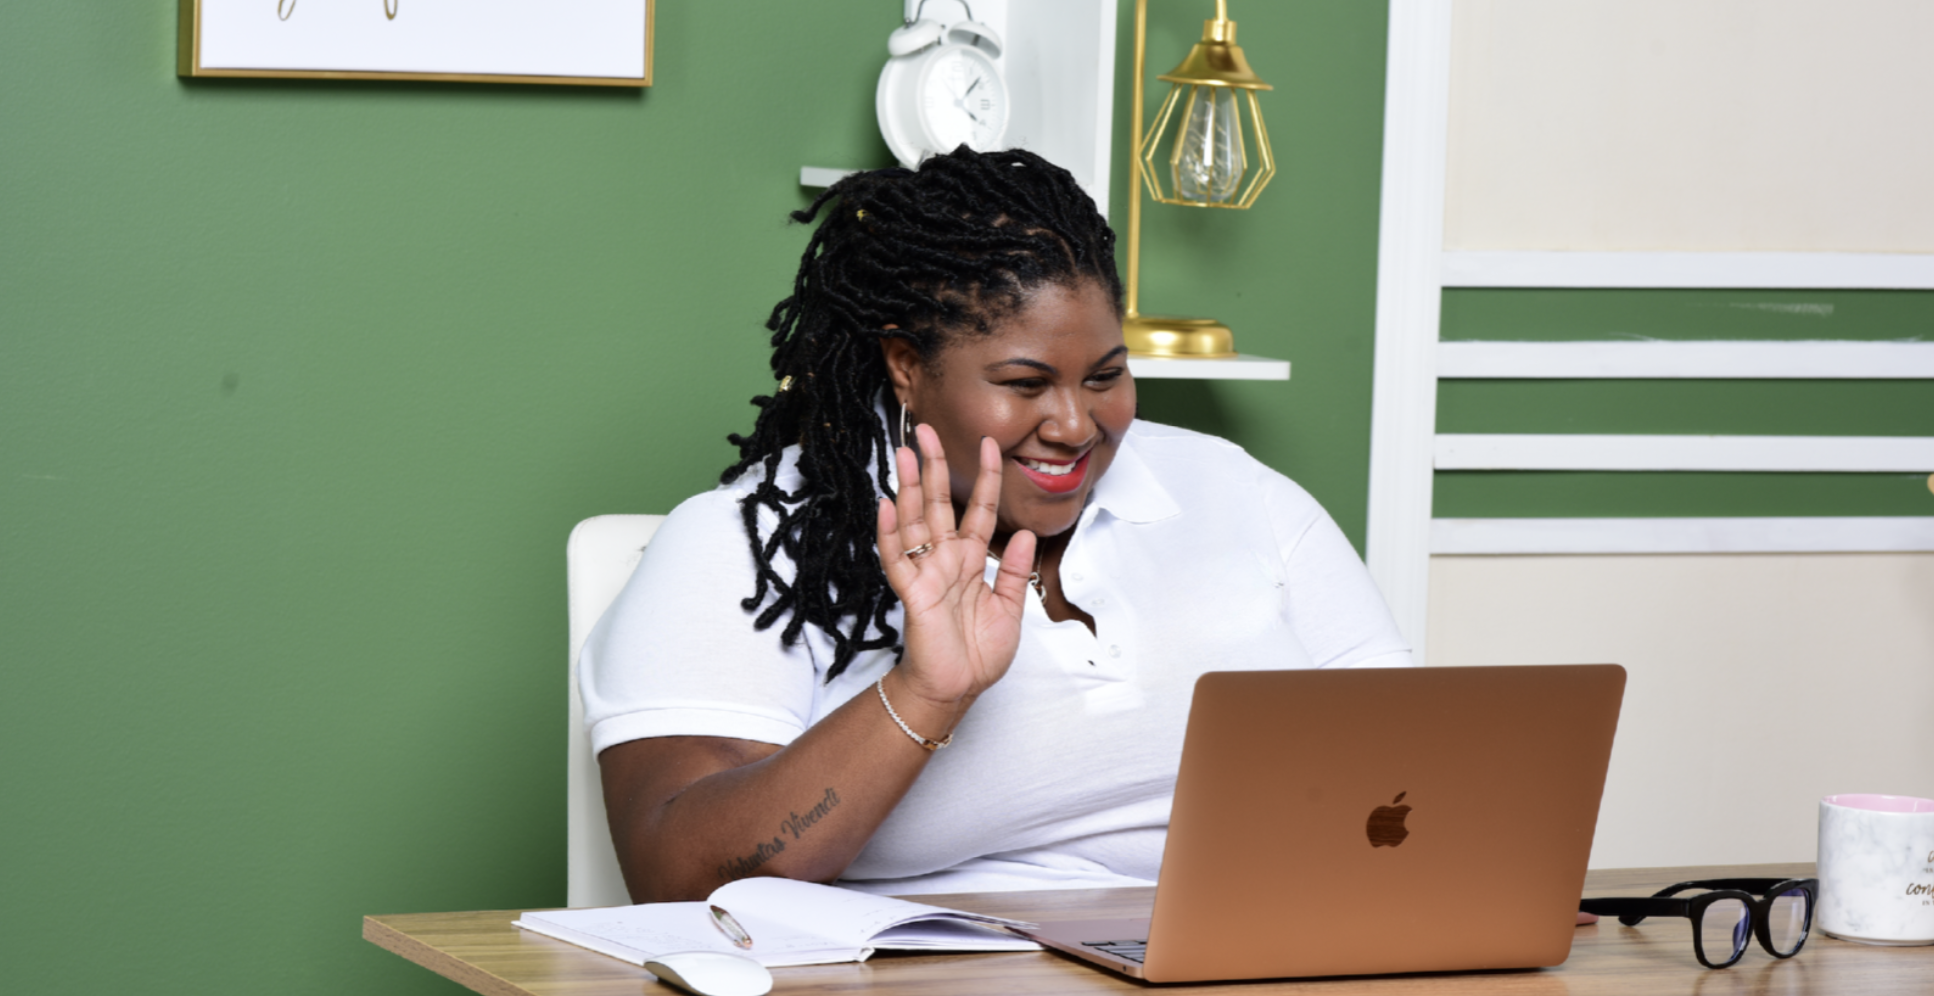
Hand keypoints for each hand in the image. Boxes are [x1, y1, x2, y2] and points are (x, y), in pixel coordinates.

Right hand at [876, 425, 1036, 708]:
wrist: (956, 690)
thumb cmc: (977, 655)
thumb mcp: (1010, 611)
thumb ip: (1013, 572)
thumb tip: (1024, 535)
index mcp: (970, 561)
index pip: (979, 510)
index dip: (986, 478)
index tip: (992, 444)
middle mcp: (946, 560)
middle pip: (939, 504)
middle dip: (933, 466)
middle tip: (925, 429)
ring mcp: (925, 574)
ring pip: (914, 522)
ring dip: (909, 488)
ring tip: (903, 453)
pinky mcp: (910, 594)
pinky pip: (897, 559)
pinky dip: (890, 533)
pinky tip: (886, 505)